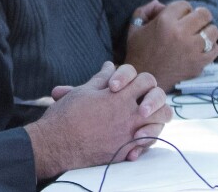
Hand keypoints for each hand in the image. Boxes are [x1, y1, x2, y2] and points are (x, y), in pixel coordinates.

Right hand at [27, 62, 170, 179]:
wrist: (56, 144)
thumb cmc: (66, 115)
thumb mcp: (84, 90)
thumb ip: (101, 78)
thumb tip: (109, 65)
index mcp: (120, 96)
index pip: (146, 80)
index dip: (139, 80)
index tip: (124, 87)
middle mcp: (129, 115)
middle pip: (161, 103)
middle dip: (156, 101)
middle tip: (143, 103)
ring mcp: (129, 134)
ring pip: (159, 124)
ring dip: (155, 120)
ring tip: (143, 119)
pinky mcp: (124, 152)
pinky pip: (147, 145)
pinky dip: (144, 141)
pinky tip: (134, 138)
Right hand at [125, 1, 217, 87]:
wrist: (143, 78)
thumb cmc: (138, 52)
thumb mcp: (135, 27)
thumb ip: (146, 9)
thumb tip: (160, 2)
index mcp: (165, 21)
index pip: (185, 5)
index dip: (183, 9)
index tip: (180, 16)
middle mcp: (180, 33)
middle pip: (204, 14)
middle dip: (200, 15)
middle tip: (196, 20)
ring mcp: (192, 49)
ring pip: (213, 31)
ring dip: (207, 30)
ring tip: (200, 34)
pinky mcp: (198, 63)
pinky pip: (215, 49)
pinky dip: (211, 47)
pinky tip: (202, 47)